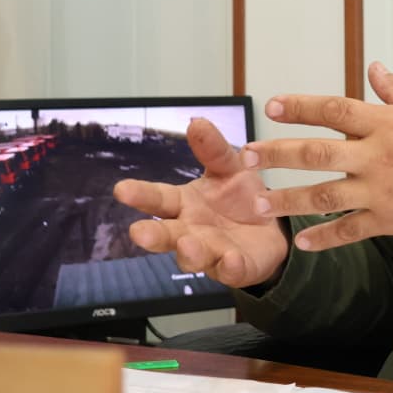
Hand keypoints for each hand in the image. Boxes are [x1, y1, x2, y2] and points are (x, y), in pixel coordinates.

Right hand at [113, 118, 290, 287]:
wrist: (271, 228)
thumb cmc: (239, 197)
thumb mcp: (230, 167)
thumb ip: (214, 149)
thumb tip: (196, 121)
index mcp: (184, 203)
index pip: (158, 198)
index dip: (140, 194)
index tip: (121, 189)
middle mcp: (190, 230)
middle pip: (166, 234)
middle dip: (152, 235)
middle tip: (138, 232)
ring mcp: (210, 252)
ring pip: (193, 257)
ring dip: (189, 252)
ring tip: (188, 244)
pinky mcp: (235, 268)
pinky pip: (230, 270)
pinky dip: (229, 267)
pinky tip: (231, 260)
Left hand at [246, 61, 392, 249]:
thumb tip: (372, 69)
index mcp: (388, 123)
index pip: (335, 110)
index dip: (301, 106)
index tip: (272, 105)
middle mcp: (378, 156)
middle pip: (316, 152)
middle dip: (277, 154)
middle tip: (246, 158)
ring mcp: (382, 191)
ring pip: (323, 195)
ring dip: (287, 199)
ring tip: (257, 204)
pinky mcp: (391, 220)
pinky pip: (350, 230)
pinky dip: (325, 238)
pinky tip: (302, 243)